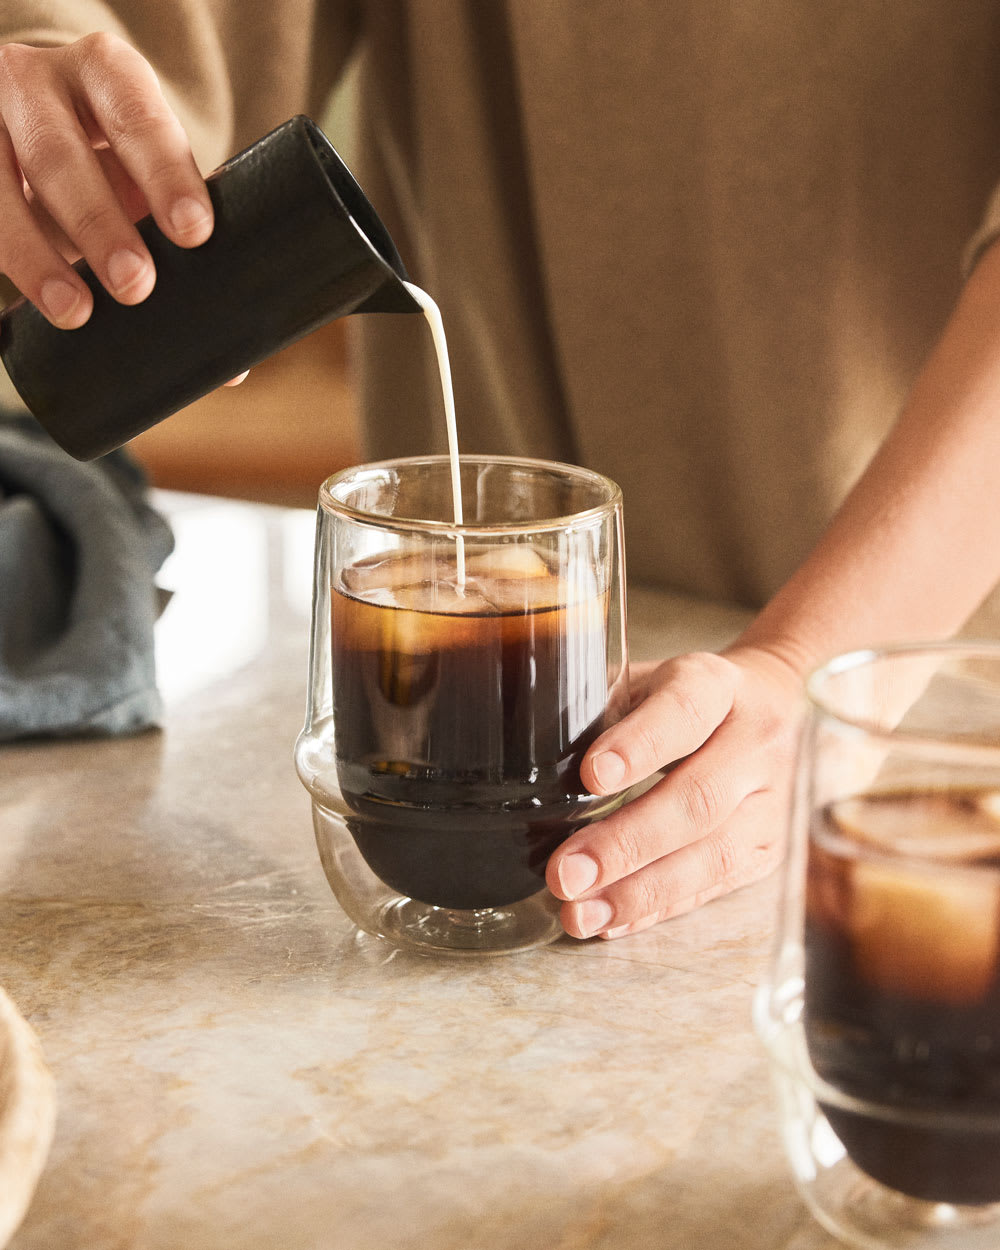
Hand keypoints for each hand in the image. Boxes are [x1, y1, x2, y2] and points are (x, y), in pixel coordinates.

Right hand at [0, 34, 212, 327]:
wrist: (39, 119)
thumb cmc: (114, 156)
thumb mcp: (148, 165)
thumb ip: (183, 224)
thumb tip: (232, 348)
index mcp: (106, 72)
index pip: (137, 115)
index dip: (165, 173)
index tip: (194, 232)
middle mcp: (37, 82)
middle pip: (59, 154)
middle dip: (99, 224)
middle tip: (137, 286)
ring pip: (1, 188)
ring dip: (39, 256)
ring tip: (78, 311)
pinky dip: (9, 260)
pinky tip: (30, 305)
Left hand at [545, 645, 804, 938]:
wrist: (775, 704)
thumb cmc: (685, 696)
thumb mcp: (646, 679)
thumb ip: (600, 708)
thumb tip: (528, 755)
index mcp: (718, 684)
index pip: (684, 712)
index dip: (640, 745)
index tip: (591, 776)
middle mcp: (756, 742)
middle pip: (699, 800)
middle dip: (626, 844)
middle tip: (566, 873)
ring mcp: (771, 801)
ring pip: (714, 855)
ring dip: (640, 891)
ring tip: (580, 913)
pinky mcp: (769, 849)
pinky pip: (716, 887)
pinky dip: (659, 908)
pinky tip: (612, 920)